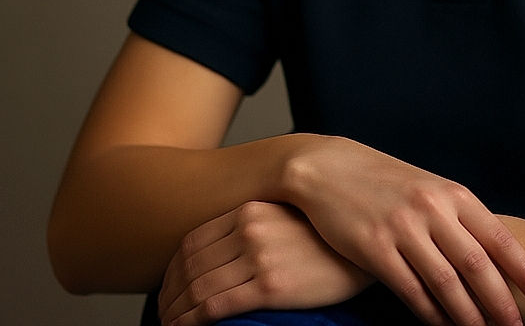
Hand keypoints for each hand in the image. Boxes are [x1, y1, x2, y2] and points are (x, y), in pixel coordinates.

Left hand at [158, 201, 372, 325]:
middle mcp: (251, 229)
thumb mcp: (286, 219)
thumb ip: (254, 225)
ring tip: (170, 325)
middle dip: (170, 294)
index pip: (193, 241)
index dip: (173, 269)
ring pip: (198, 287)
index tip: (169, 288)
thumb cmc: (325, 239)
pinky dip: (191, 321)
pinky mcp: (270, 286)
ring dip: (175, 311)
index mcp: (252, 209)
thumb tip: (220, 250)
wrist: (362, 251)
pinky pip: (215, 307)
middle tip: (163, 312)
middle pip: (190, 265)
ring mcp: (260, 256)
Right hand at [291, 137, 524, 325]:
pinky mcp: (374, 247)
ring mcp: (402, 227)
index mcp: (451, 192)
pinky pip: (409, 290)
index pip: (497, 234)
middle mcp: (431, 208)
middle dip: (500, 301)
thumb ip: (456, 216)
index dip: (522, 267)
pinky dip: (429, 314)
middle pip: (476, 263)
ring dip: (467, 316)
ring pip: (445, 282)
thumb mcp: (427, 187)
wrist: (329, 167)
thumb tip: (491, 253)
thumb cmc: (384, 180)